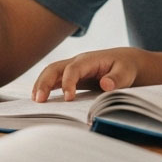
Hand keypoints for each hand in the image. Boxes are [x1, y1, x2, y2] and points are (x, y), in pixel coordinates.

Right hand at [31, 48, 146, 101]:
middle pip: (54, 68)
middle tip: (39, 100)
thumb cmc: (125, 67)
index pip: (73, 69)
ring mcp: (72, 68)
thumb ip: (117, 79)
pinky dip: (45, 87)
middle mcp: (76, 62)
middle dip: (45, 82)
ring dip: (41, 85)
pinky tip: (40, 99)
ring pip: (50, 72)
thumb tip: (106, 85)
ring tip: (35, 101)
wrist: (124, 62)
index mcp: (89, 60)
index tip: (69, 99)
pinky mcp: (70, 76)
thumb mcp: (126, 72)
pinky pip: (54, 79)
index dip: (68, 83)